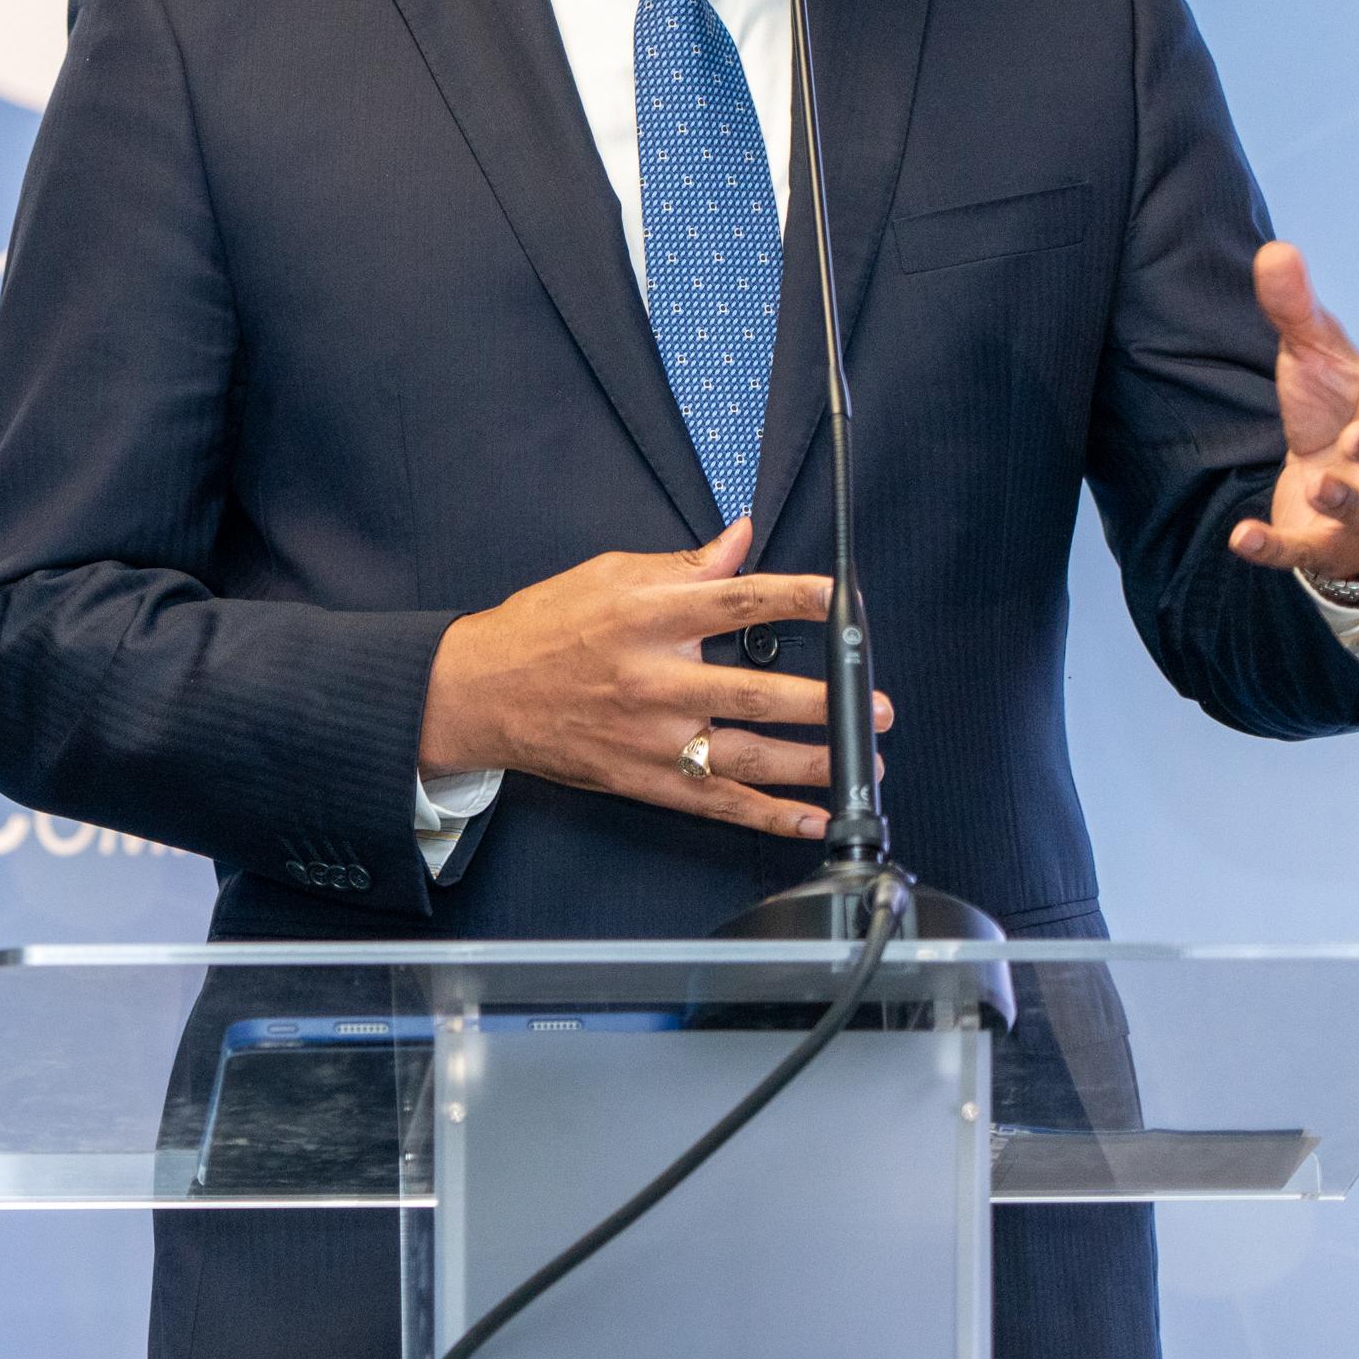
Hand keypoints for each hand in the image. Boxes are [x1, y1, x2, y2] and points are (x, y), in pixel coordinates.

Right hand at [416, 518, 891, 840]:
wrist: (480, 691)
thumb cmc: (544, 628)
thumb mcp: (608, 575)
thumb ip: (684, 565)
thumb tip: (742, 539)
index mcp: (645, 619)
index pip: (736, 604)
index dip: (796, 599)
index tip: (842, 599)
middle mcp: (652, 681)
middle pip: (754, 693)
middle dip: (826, 703)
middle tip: (877, 705)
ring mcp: (650, 739)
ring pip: (747, 757)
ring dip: (814, 763)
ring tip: (864, 762)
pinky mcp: (645, 781)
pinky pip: (719, 804)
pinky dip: (771, 817)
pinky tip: (813, 818)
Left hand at [1228, 239, 1358, 578]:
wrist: (1325, 483)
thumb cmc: (1333, 411)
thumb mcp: (1313, 357)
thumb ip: (1296, 310)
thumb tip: (1276, 250)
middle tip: (1357, 435)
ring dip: (1346, 499)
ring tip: (1319, 484)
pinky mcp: (1324, 544)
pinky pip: (1304, 550)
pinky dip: (1275, 547)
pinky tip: (1242, 538)